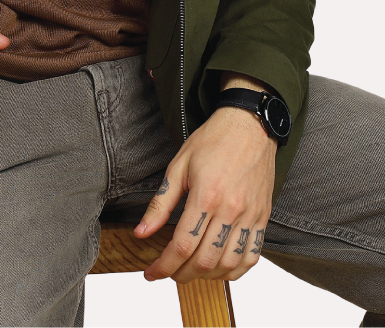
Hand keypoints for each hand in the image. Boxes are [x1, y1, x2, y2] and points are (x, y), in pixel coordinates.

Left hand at [134, 105, 276, 282]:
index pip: (182, 245)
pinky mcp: (262, 217)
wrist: (249, 126)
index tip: (151, 273)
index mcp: (206, 195)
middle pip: (204, 261)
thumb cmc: (213, 141)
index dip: (163, 265)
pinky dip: (235, 271)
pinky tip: (219, 268)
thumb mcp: (178, 166)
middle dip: (181, 274)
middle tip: (168, 272)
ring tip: (190, 271)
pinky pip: (252, 256)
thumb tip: (141, 232)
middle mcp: (231, 210)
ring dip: (207, 277)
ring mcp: (250, 216)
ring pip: (228, 264)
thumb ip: (160, 203)